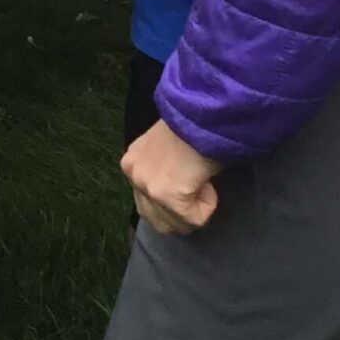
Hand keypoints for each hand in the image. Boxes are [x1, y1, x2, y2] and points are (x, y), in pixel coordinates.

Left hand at [124, 119, 222, 233]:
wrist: (206, 114)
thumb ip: (161, 174)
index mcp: (132, 163)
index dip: (175, 202)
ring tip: (200, 180)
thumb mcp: (167, 150)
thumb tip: (171, 205)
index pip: (147, 206)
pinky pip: (194, 219)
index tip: (189, 180)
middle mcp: (133, 174)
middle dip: (181, 215)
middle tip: (197, 189)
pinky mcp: (166, 195)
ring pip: (176, 224)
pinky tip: (205, 180)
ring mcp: (147, 185)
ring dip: (195, 209)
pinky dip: (208, 205)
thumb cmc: (196, 128)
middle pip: (156, 222)